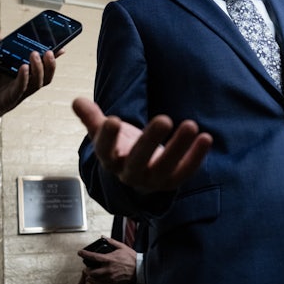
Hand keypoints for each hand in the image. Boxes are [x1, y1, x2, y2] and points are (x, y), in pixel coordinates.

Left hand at [0, 31, 54, 163]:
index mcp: (11, 73)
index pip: (34, 64)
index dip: (47, 56)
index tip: (59, 45)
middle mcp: (16, 83)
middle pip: (42, 75)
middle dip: (50, 63)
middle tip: (51, 50)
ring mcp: (13, 93)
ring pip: (36, 83)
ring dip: (40, 69)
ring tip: (36, 55)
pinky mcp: (6, 102)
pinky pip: (20, 90)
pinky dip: (24, 79)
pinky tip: (24, 68)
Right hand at [73, 97, 212, 193]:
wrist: (137, 175)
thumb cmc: (121, 148)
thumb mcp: (104, 133)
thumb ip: (92, 118)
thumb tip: (77, 101)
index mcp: (110, 160)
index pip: (105, 150)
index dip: (108, 137)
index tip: (114, 120)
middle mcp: (130, 174)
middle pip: (138, 160)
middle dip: (150, 140)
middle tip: (164, 118)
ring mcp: (152, 180)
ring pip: (165, 167)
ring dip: (179, 147)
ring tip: (191, 124)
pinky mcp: (172, 182)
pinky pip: (185, 171)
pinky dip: (196, 156)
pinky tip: (206, 137)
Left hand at [79, 237, 135, 283]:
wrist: (139, 269)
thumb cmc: (131, 257)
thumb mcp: (121, 247)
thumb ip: (111, 242)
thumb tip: (103, 237)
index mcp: (109, 259)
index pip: (93, 257)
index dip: (85, 254)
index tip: (79, 252)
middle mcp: (108, 269)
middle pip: (91, 271)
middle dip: (86, 270)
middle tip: (86, 268)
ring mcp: (110, 277)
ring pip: (95, 279)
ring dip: (90, 277)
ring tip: (89, 275)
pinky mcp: (113, 283)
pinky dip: (96, 283)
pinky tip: (96, 280)